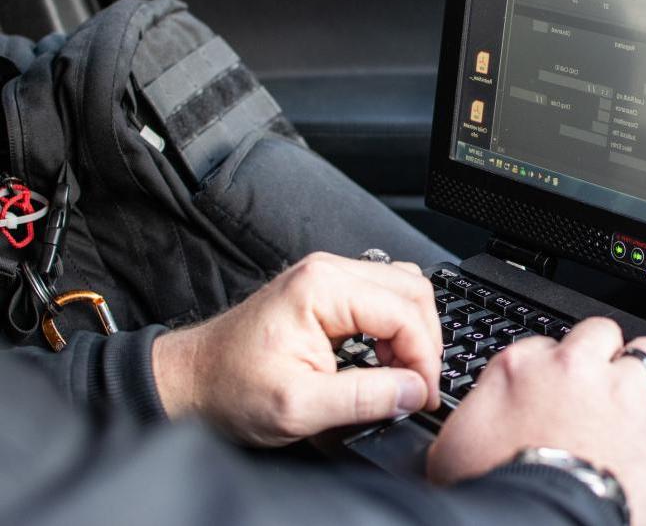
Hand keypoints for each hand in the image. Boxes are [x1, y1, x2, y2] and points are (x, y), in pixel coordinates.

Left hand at [152, 252, 441, 446]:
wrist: (189, 380)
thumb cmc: (229, 388)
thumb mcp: (298, 406)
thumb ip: (364, 398)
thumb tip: (414, 391)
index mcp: (323, 288)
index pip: (404, 312)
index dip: (423, 359)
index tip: (423, 397)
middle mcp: (329, 270)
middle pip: (413, 291)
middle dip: (425, 342)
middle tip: (418, 387)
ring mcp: (328, 275)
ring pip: (403, 289)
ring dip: (413, 332)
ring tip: (402, 374)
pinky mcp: (327, 289)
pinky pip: (383, 296)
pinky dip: (396, 327)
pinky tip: (385, 358)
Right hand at [427, 318, 645, 525]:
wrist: (537, 522)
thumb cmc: (493, 489)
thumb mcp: (453, 443)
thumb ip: (477, 410)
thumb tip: (481, 411)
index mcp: (520, 368)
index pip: (540, 345)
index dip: (547, 368)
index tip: (548, 388)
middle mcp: (573, 369)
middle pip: (599, 332)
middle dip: (601, 353)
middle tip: (595, 383)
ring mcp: (620, 394)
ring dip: (642, 373)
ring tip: (635, 396)